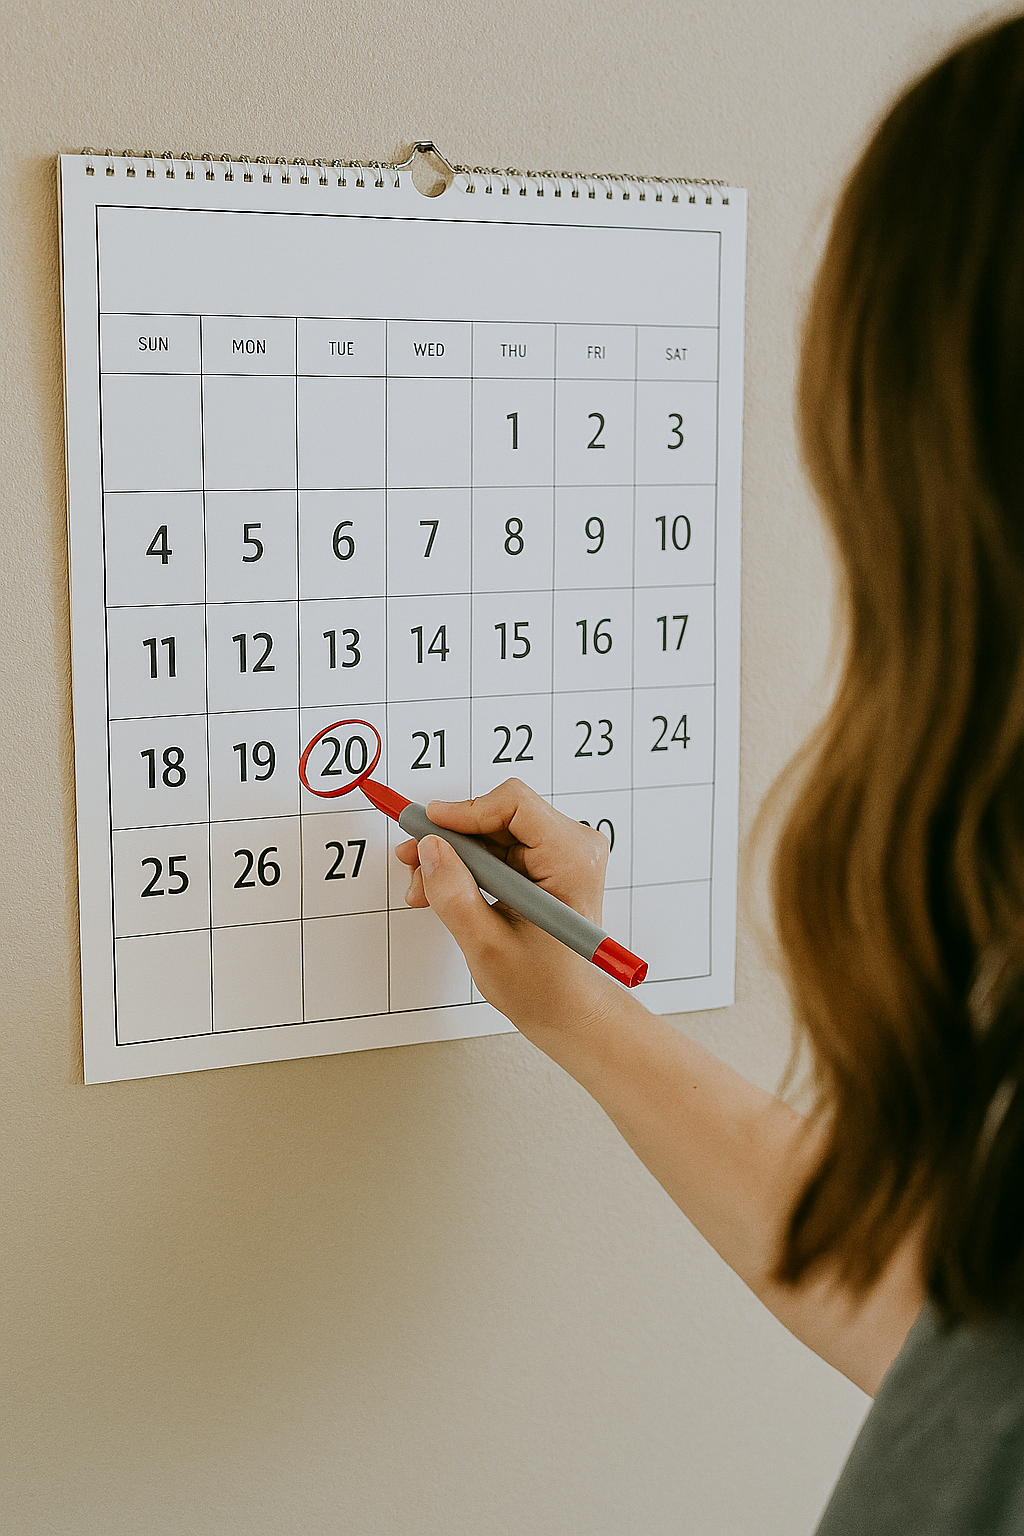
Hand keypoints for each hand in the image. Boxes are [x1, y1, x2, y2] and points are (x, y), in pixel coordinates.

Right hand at [395, 778, 617, 1035]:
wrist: (568, 1009)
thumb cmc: (544, 987)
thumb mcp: (487, 945)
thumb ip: (454, 895)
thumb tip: (429, 848)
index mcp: (571, 860)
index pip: (514, 804)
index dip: (464, 811)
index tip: (427, 829)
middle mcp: (572, 847)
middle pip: (497, 815)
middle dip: (450, 840)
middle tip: (413, 865)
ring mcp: (559, 854)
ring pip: (491, 831)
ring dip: (452, 857)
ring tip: (424, 890)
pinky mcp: (546, 864)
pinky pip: (497, 848)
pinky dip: (466, 866)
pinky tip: (443, 892)